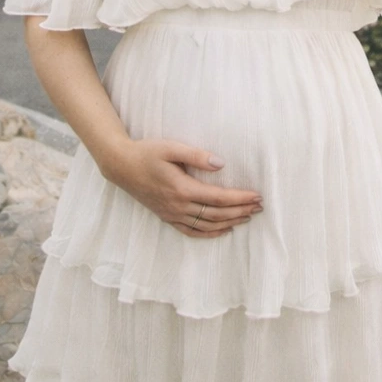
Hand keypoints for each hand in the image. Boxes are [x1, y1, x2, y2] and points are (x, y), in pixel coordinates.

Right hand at [103, 138, 262, 238]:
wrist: (121, 166)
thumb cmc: (147, 152)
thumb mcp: (171, 147)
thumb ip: (197, 156)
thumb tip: (221, 164)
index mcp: (182, 189)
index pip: (219, 198)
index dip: (240, 198)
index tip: (257, 196)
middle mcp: (178, 206)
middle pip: (217, 214)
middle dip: (240, 211)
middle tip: (259, 207)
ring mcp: (172, 214)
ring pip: (207, 226)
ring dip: (229, 222)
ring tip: (247, 217)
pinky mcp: (167, 217)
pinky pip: (192, 231)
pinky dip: (210, 234)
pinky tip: (223, 230)